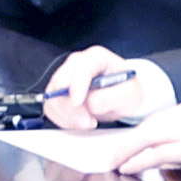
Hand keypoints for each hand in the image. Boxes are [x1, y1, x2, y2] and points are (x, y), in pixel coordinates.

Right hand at [45, 48, 166, 131]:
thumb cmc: (127, 90)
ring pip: (52, 96)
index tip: (77, 103)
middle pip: (61, 82)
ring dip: (67, 115)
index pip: (81, 67)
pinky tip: (79, 123)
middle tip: (88, 122)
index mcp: (96, 57)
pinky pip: (50, 107)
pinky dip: (62, 119)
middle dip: (71, 106)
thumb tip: (90, 104)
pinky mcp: (57, 91)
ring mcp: (64, 76)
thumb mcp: (130, 94)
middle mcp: (76, 63)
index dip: (77, 85)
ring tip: (88, 123)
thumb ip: (112, 97)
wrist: (122, 96)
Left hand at [108, 96, 180, 180]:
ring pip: (147, 139)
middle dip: (124, 145)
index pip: (154, 122)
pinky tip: (128, 168)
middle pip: (145, 129)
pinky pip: (159, 154)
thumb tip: (164, 158)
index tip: (121, 148)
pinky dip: (141, 161)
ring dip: (127, 154)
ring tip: (113, 165)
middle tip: (108, 157)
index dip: (135, 137)